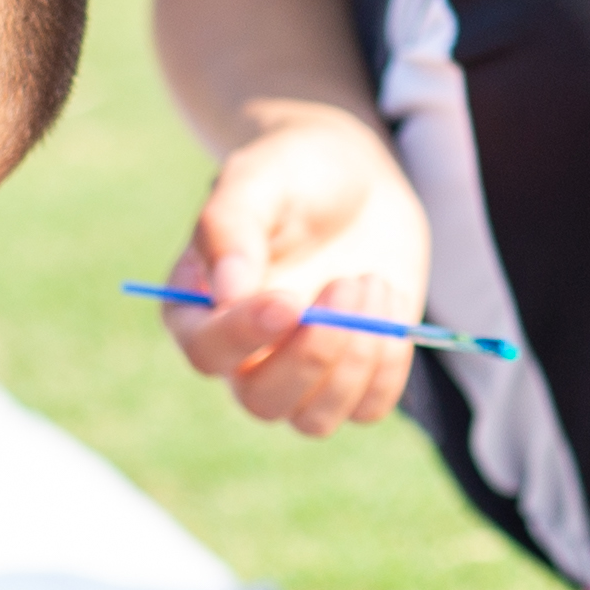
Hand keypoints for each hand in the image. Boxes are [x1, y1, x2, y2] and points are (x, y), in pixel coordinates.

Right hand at [162, 104, 433, 433]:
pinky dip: (389, 365)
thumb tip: (227, 293)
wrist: (356, 176)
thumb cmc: (292, 170)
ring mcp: (299, 370)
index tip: (289, 302)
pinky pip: (368, 408)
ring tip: (372, 282)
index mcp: (199, 308)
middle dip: (314, 355)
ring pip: (315, 419)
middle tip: (348, 283)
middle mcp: (243, 354)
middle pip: (262, 402)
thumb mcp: (257, 178)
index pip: (207, 351)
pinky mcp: (352, 374)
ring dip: (355, 360)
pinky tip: (390, 301)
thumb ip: (230, 226)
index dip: (245, 337)